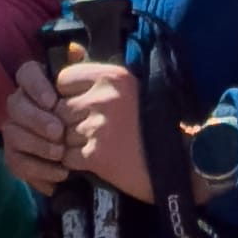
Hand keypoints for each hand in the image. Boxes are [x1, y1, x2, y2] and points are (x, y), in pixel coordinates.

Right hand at [0, 55, 81, 200]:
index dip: (36, 86)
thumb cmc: (90, 114)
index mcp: (36, 84)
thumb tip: (75, 50)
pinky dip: (38, 170)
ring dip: (37, 145)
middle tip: (58, 132)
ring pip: (12, 134)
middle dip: (36, 119)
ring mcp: (14, 130)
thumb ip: (82, 71)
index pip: (26, 73)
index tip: (53, 100)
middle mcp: (20, 104)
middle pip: (15, 104)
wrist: (92, 150)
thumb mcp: (92, 91)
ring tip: (60, 154)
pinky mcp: (15, 156)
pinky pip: (16, 163)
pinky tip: (59, 173)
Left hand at [49, 43, 154, 200]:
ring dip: (71, 144)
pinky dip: (75, 163)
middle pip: (60, 109)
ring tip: (93, 147)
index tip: (78, 105)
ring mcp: (98, 127)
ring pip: (62, 134)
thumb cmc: (154, 126)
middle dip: (68, 122)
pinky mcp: (96, 155)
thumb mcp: (130, 91)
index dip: (66, 95)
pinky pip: (67, 157)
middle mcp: (103, 98)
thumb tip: (62, 74)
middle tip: (87, 132)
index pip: (64, 79)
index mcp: (113, 77)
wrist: (177, 163)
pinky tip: (92, 162)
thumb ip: (99, 83)